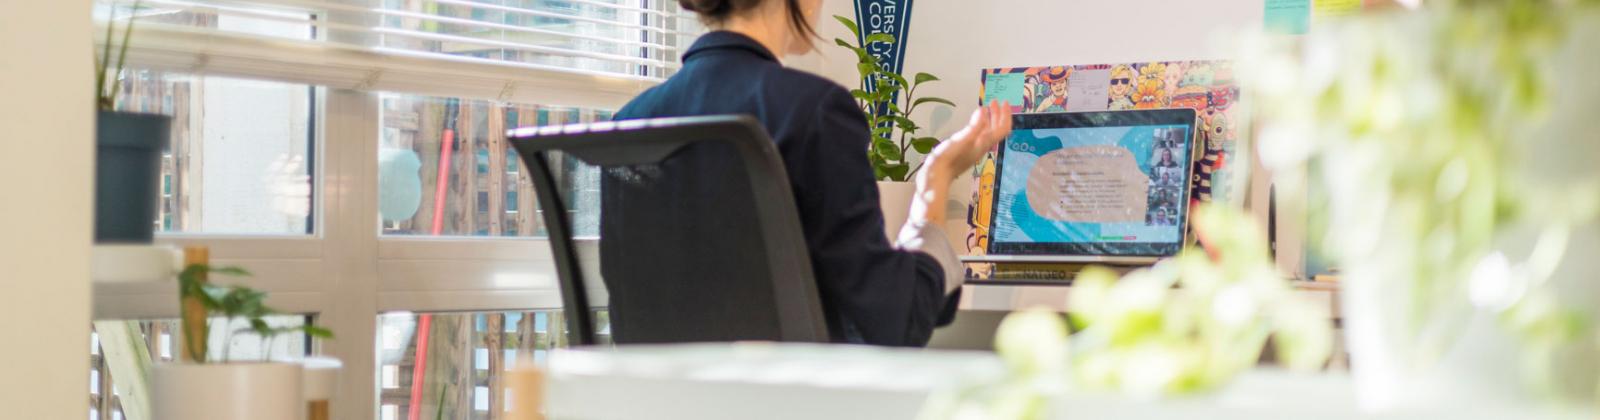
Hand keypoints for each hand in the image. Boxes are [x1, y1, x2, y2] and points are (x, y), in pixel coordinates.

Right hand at [906, 101, 1011, 226]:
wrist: (936, 176)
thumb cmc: (949, 157)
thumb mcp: (962, 139)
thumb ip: (975, 125)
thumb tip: (984, 110)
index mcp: (984, 143)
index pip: (1003, 128)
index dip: (1006, 115)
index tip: (1004, 102)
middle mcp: (982, 146)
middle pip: (996, 130)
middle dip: (998, 115)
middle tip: (994, 101)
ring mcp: (974, 149)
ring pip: (988, 132)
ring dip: (990, 119)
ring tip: (986, 108)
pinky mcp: (965, 151)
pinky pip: (978, 135)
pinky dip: (980, 125)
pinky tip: (973, 123)